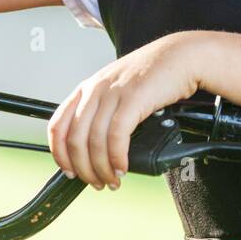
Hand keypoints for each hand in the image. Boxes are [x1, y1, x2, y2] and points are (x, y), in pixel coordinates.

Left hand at [47, 31, 207, 190]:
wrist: (182, 56)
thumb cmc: (154, 75)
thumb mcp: (118, 89)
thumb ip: (104, 110)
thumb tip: (96, 147)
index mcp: (87, 88)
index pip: (58, 125)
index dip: (60, 154)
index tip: (69, 172)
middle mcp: (95, 89)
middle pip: (75, 138)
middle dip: (83, 168)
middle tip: (96, 182)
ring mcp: (113, 93)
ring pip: (94, 141)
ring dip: (102, 168)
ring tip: (112, 180)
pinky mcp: (134, 98)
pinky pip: (117, 135)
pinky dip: (117, 157)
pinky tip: (122, 167)